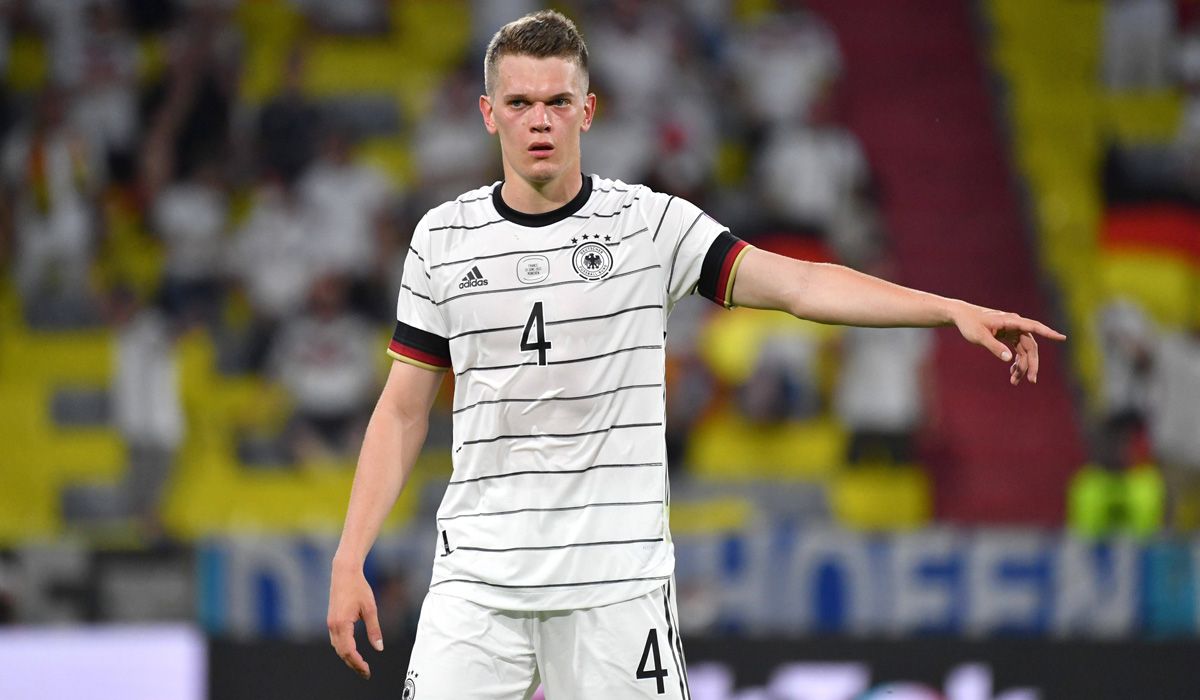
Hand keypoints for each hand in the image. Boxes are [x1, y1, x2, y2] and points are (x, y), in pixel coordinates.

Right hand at [327, 562, 383, 679]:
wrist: (344, 573)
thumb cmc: (359, 588)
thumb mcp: (371, 609)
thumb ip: (374, 630)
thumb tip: (379, 648)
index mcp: (342, 624)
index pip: (349, 651)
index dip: (358, 663)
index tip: (367, 670)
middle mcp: (333, 626)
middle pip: (342, 653)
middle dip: (353, 664)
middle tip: (366, 673)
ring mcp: (330, 624)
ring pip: (337, 648)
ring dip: (348, 658)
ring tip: (361, 665)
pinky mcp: (332, 621)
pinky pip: (336, 641)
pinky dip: (344, 649)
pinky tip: (352, 652)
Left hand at [952, 304, 1066, 384]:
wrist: (960, 316)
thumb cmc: (969, 323)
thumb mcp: (979, 336)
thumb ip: (994, 347)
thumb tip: (1009, 359)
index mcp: (1011, 321)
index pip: (1034, 327)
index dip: (1048, 333)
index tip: (1062, 338)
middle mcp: (1015, 325)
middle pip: (1030, 346)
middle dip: (1031, 363)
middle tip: (1031, 380)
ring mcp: (1012, 330)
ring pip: (1024, 350)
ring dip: (1022, 365)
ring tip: (1014, 381)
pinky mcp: (1008, 335)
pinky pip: (1017, 350)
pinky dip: (1016, 361)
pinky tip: (1012, 372)